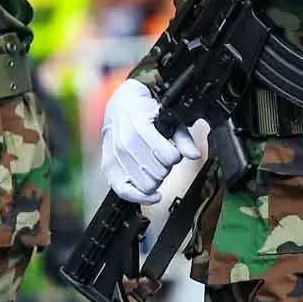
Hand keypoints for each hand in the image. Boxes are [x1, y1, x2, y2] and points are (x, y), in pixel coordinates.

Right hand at [98, 78, 203, 205]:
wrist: (119, 105)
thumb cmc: (144, 110)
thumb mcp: (168, 117)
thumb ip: (183, 137)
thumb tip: (194, 155)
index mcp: (139, 125)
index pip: (169, 157)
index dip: (176, 156)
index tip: (173, 151)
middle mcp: (124, 141)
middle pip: (158, 173)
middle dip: (165, 168)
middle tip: (162, 157)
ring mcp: (114, 155)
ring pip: (146, 184)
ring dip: (154, 179)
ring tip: (153, 165)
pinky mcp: (108, 167)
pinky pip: (124, 191)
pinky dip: (140, 197)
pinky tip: (152, 194)